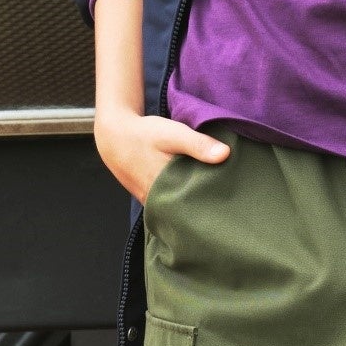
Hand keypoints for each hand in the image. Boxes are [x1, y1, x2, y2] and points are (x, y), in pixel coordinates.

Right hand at [94, 107, 227, 203]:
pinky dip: (179, 201)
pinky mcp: (148, 199)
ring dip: (191, 204)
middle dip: (205, 207)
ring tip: (214, 200)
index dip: (213, 203)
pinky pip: (167, 205)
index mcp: (165, 188)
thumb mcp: (173, 134)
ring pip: (176, 210)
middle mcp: (156, 200)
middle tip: (227, 202)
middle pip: (187, 211)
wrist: (115, 136)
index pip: (195, 205)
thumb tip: (225, 154)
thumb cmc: (144, 134)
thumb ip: (198, 144)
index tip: (230, 200)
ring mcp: (150, 202)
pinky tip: (192, 194)